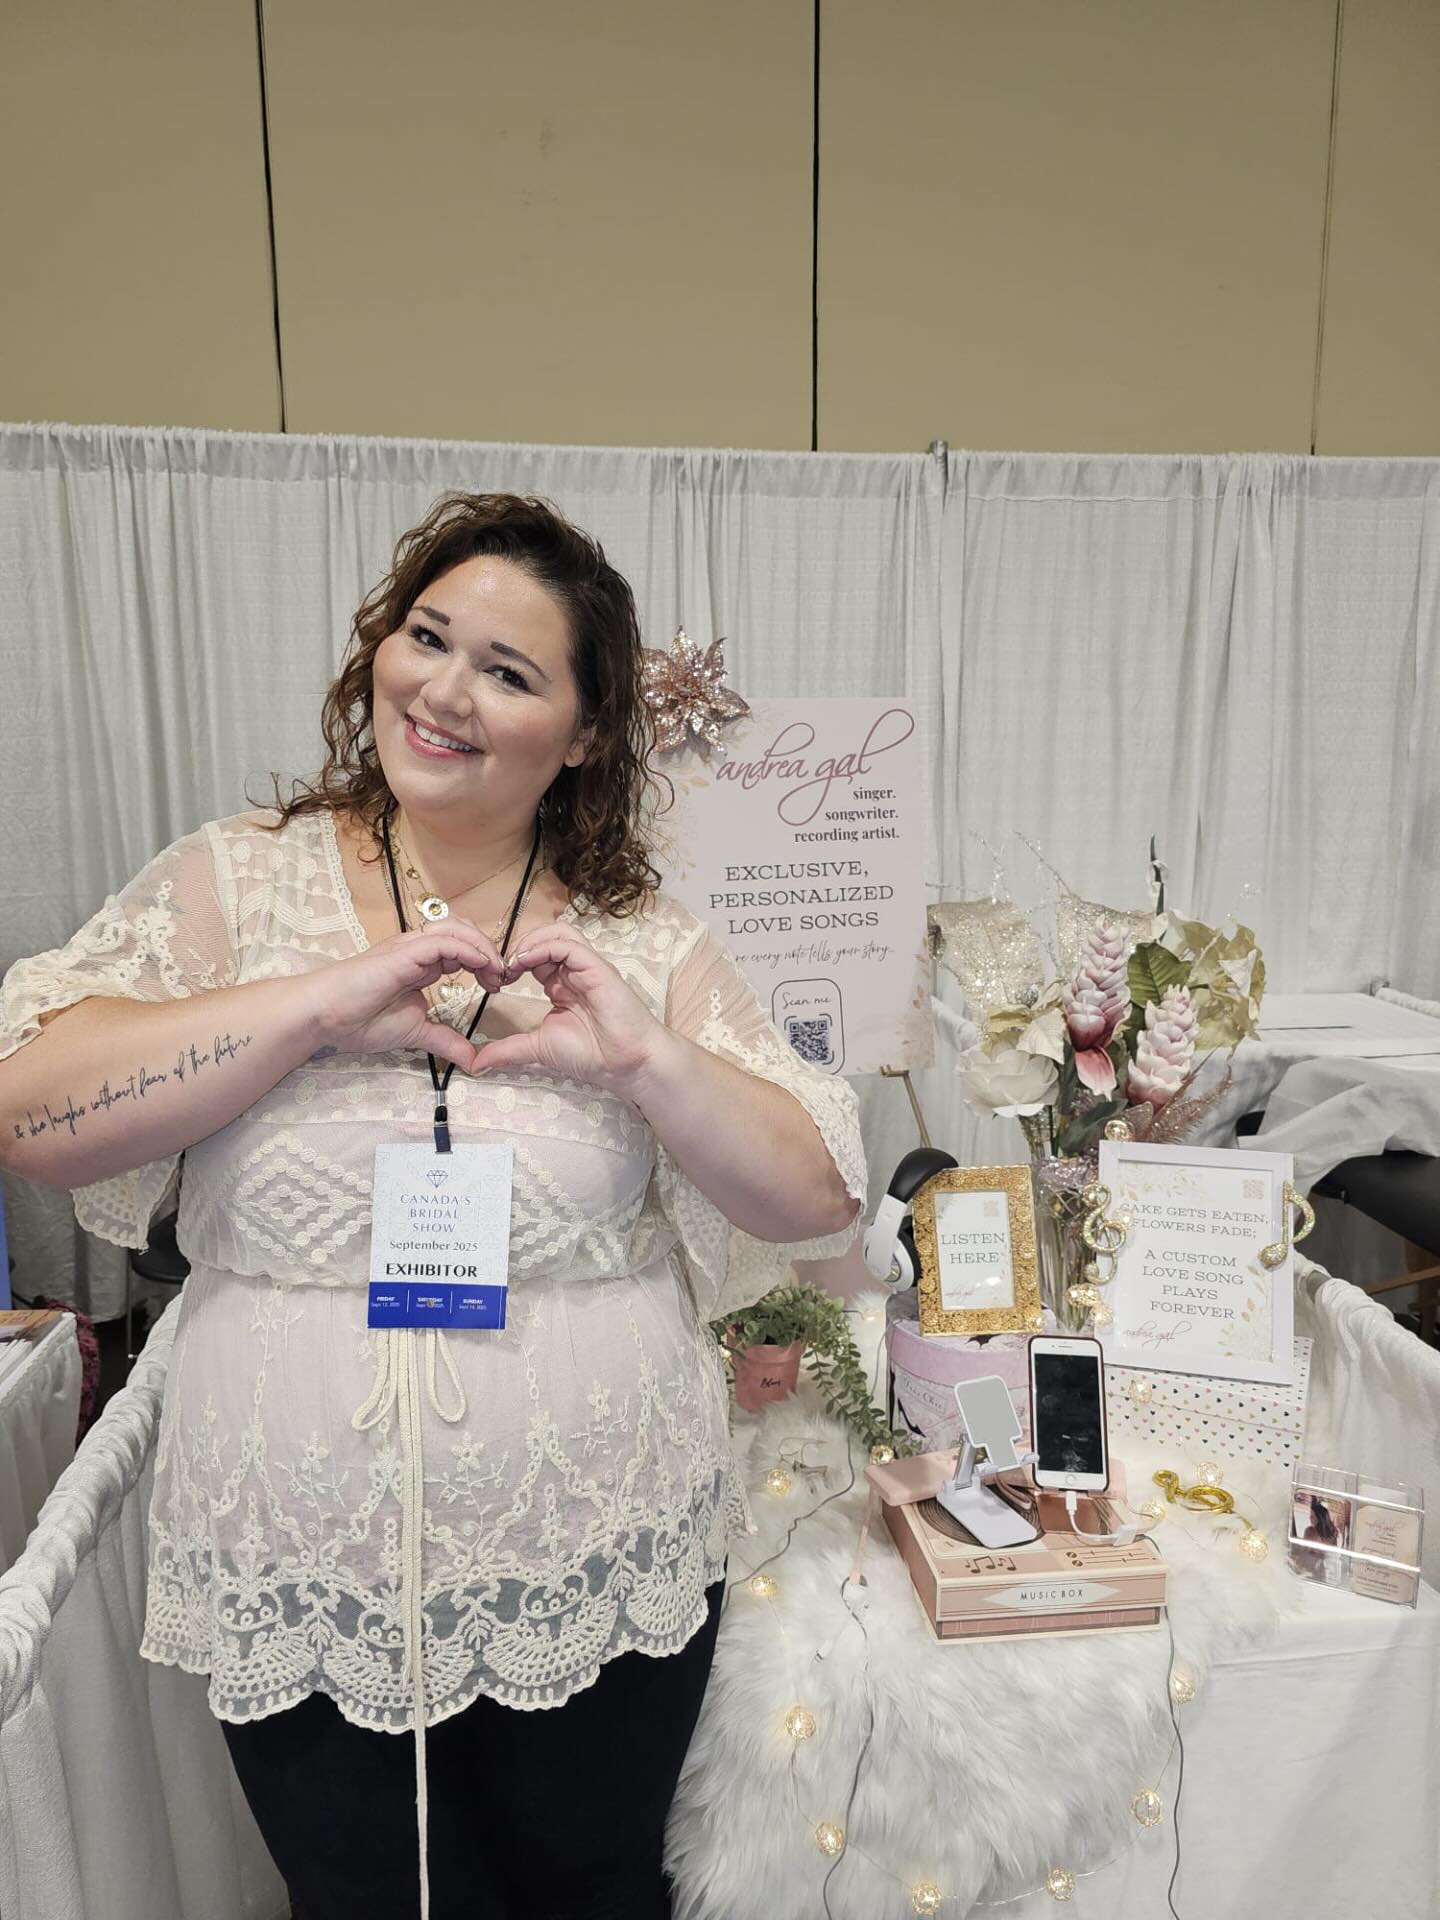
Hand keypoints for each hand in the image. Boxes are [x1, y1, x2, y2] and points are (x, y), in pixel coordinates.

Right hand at [300, 918, 507, 1073]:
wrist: (323, 1017)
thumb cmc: (358, 1020)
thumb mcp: (414, 1033)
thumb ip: (444, 1041)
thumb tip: (472, 1059)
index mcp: (420, 965)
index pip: (461, 949)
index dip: (484, 962)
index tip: (498, 985)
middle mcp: (416, 950)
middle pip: (462, 931)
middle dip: (488, 949)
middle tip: (502, 977)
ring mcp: (408, 948)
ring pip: (455, 929)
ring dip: (481, 946)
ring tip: (496, 970)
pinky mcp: (402, 953)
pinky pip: (441, 942)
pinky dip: (467, 949)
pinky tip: (480, 966)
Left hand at [471, 921, 667, 1091]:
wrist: (626, 1064)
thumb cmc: (593, 1054)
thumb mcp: (538, 1048)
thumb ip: (508, 1050)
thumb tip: (476, 1064)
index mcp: (563, 985)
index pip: (535, 956)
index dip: (512, 961)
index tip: (494, 979)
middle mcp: (575, 971)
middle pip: (545, 937)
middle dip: (518, 946)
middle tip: (500, 968)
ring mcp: (588, 967)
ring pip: (558, 933)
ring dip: (531, 941)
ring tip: (512, 962)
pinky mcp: (598, 968)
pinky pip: (569, 945)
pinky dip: (544, 948)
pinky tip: (525, 962)